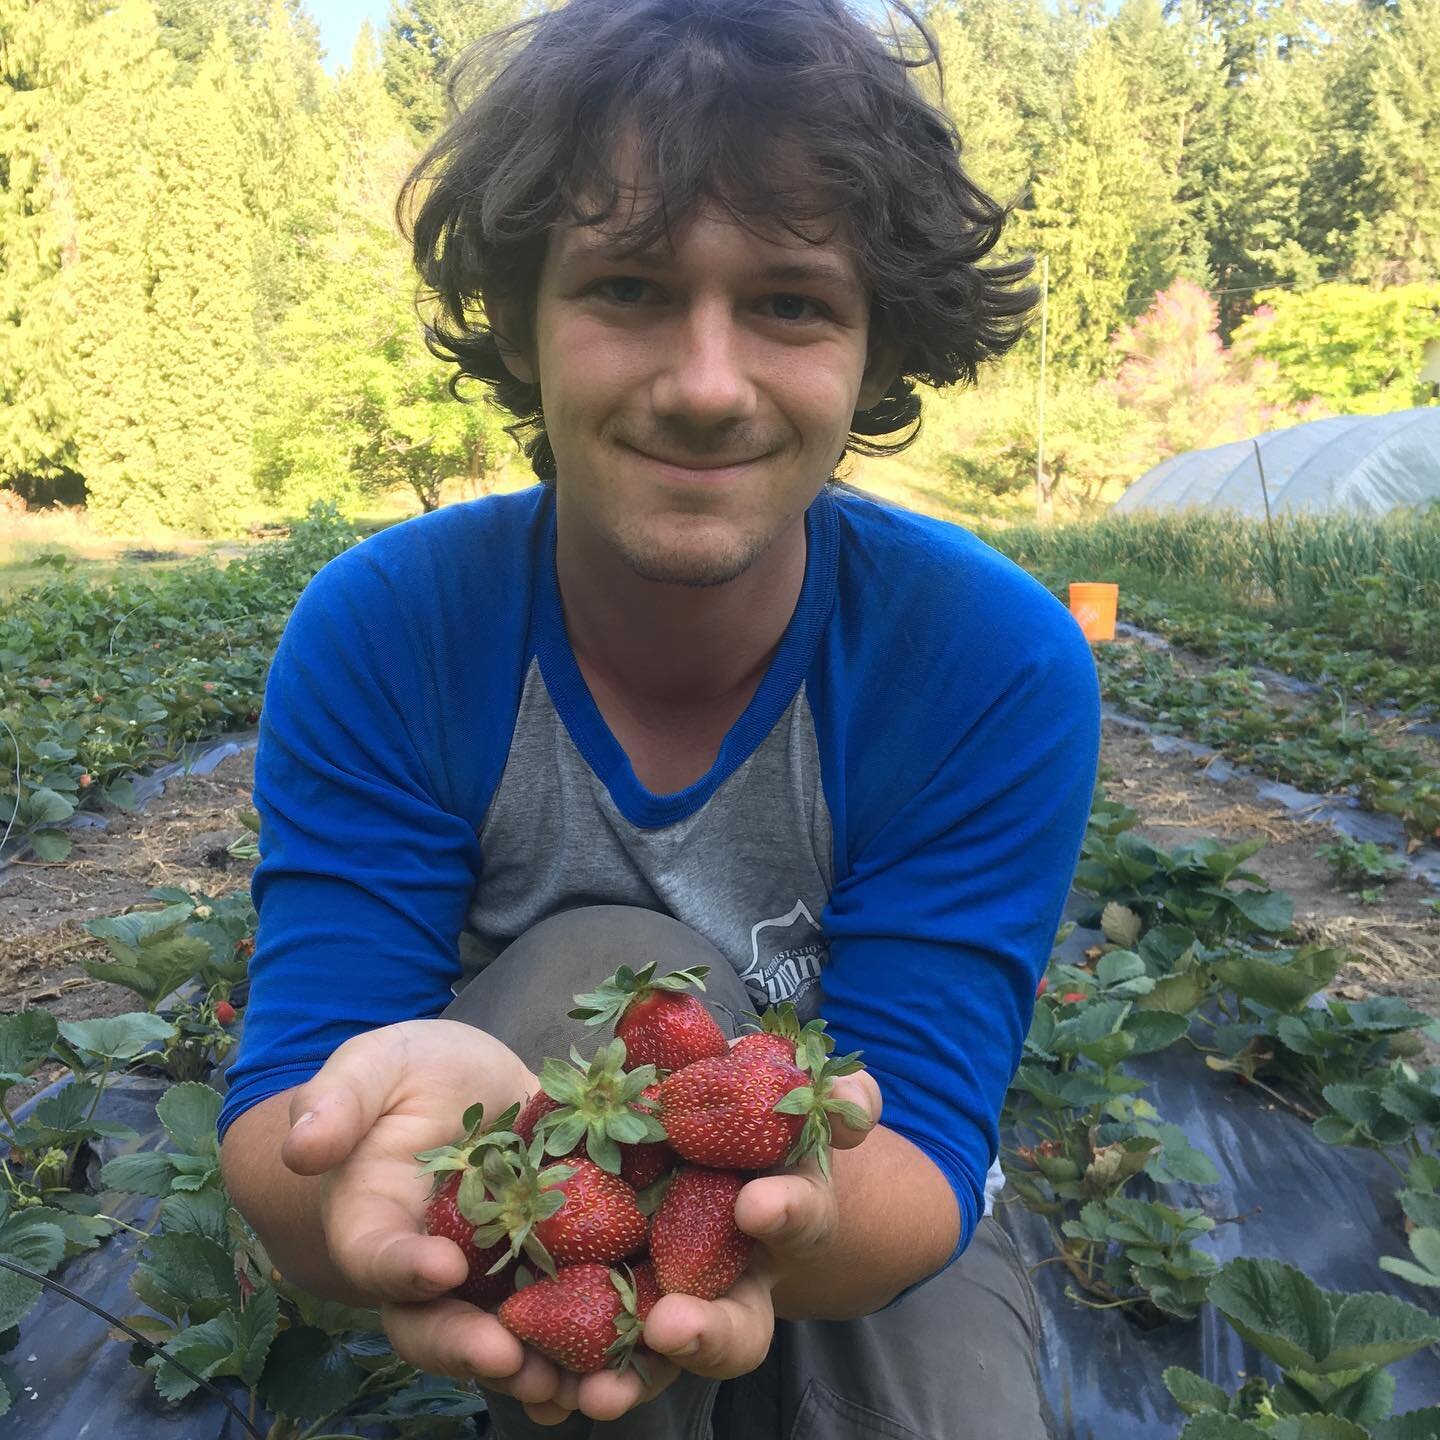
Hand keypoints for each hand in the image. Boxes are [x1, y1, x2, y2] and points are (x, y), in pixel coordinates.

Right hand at [278, 1019, 589, 1418]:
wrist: (466, 1086)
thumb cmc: (406, 1077)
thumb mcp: (373, 1067)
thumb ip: (338, 1100)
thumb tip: (301, 1145)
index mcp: (375, 1223)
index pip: (378, 1257)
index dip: (403, 1270)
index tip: (440, 1267)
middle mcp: (429, 1267)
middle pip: (439, 1324)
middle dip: (472, 1348)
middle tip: (510, 1359)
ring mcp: (490, 1274)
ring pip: (504, 1336)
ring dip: (537, 1368)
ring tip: (575, 1386)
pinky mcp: (548, 1262)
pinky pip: (564, 1312)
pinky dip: (591, 1343)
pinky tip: (627, 1358)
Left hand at [512, 1067, 882, 1424]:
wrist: (690, 1142)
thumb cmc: (751, 1114)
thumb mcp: (791, 1096)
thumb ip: (834, 1098)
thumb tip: (855, 1103)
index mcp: (786, 1215)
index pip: (800, 1219)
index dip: (786, 1213)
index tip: (757, 1205)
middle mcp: (737, 1279)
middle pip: (736, 1330)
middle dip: (706, 1335)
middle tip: (670, 1328)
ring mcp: (674, 1301)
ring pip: (660, 1361)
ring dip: (632, 1380)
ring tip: (594, 1394)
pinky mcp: (610, 1304)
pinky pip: (591, 1353)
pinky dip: (567, 1374)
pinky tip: (537, 1388)